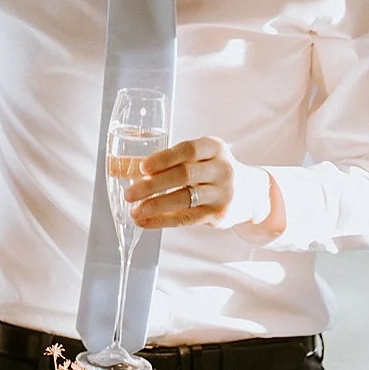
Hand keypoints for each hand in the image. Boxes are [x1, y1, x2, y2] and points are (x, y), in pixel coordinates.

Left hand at [125, 135, 278, 233]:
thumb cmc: (210, 170)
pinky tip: (145, 222)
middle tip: (129, 193)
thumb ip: (161, 160)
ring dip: (156, 206)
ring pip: (185, 199)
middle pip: (184, 175)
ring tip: (134, 211)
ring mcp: (223, 193)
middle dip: (153, 185)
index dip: (164, 158)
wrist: (250, 192)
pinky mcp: (219, 214)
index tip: (142, 167)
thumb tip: (118, 165)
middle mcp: (222, 168)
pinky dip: (163, 220)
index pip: (188, 150)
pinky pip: (187, 218)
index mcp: (214, 148)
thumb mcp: (195, 158)